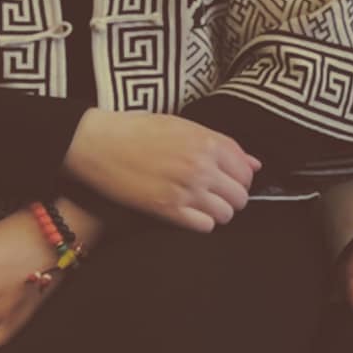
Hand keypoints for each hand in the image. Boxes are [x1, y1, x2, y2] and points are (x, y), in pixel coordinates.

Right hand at [63, 109, 259, 231]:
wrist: (98, 143)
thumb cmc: (137, 129)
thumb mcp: (183, 126)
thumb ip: (222, 144)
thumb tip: (255, 163)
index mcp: (207, 141)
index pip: (246, 170)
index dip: (242, 178)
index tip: (230, 179)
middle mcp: (201, 166)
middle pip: (240, 196)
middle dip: (231, 196)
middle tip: (213, 192)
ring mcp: (186, 190)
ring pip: (225, 214)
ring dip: (216, 211)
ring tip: (199, 202)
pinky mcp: (167, 210)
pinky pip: (204, 226)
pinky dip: (201, 222)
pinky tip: (187, 211)